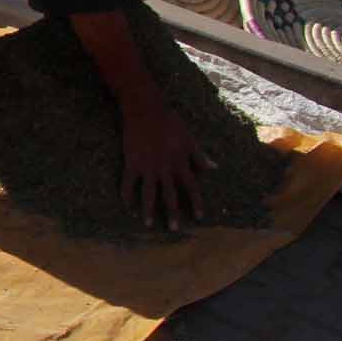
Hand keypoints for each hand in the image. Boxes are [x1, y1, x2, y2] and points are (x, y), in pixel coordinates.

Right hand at [119, 101, 210, 229]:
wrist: (145, 111)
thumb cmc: (170, 123)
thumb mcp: (189, 138)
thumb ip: (199, 156)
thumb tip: (214, 169)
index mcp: (180, 163)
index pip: (192, 187)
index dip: (196, 203)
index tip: (199, 217)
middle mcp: (165, 169)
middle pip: (170, 195)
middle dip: (173, 213)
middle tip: (174, 229)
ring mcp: (147, 167)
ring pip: (148, 193)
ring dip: (149, 210)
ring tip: (148, 224)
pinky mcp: (132, 163)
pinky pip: (128, 183)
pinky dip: (127, 195)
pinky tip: (127, 206)